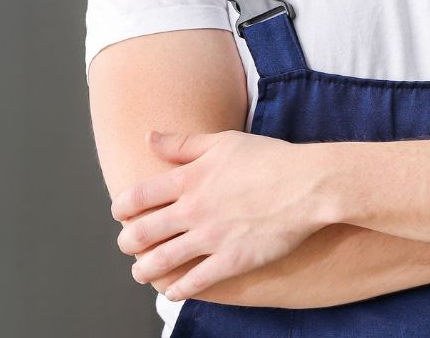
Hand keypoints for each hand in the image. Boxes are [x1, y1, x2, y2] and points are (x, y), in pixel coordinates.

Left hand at [112, 130, 327, 301]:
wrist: (308, 185)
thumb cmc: (268, 159)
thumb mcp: (222, 141)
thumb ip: (182, 143)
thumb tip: (148, 138)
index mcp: (189, 179)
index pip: (137, 196)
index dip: (121, 208)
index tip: (120, 214)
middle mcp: (194, 210)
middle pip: (142, 232)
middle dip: (127, 242)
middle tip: (127, 246)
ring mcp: (212, 237)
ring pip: (162, 261)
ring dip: (145, 270)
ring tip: (141, 273)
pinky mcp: (233, 260)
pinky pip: (196, 281)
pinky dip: (179, 290)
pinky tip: (173, 292)